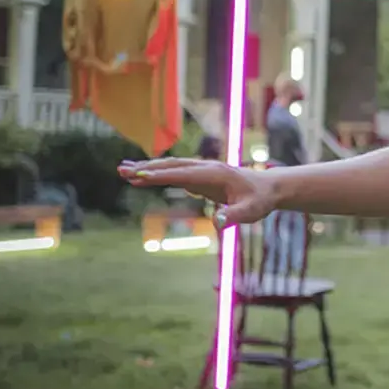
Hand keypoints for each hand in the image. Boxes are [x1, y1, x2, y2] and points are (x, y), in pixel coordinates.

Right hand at [119, 158, 276, 225]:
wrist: (268, 189)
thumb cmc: (260, 200)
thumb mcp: (252, 211)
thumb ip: (235, 216)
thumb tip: (219, 222)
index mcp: (215, 174)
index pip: (182, 174)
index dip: (161, 175)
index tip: (139, 176)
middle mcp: (206, 168)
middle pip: (172, 166)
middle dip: (146, 168)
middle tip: (120, 171)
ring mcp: (202, 171)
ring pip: (171, 168)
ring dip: (148, 169)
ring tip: (123, 172)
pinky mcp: (200, 177)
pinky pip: (175, 175)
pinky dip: (157, 175)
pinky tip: (142, 178)